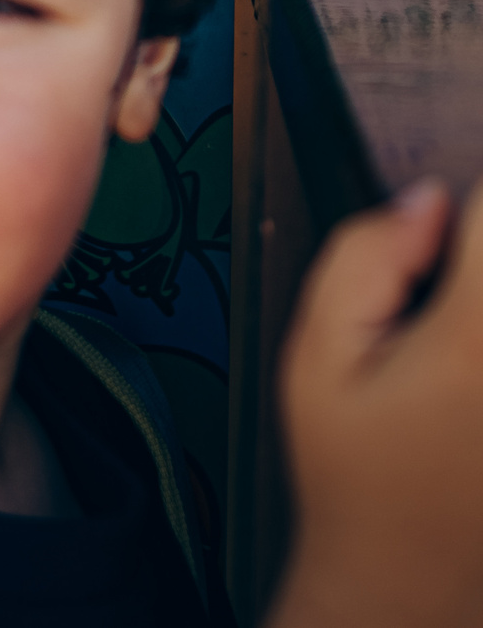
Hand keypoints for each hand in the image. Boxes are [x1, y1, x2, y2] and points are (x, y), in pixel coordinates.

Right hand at [273, 179, 482, 627]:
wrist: (409, 582)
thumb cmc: (357, 479)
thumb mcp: (315, 362)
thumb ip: (361, 261)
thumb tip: (424, 204)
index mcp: (474, 337)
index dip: (469, 199)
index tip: (445, 216)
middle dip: (472, 258)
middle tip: (445, 278)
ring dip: (476, 301)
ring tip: (454, 334)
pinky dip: (480, 334)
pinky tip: (464, 374)